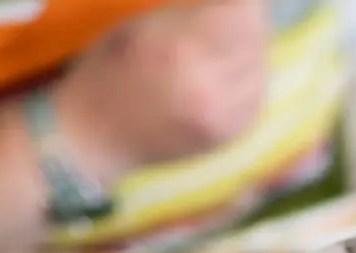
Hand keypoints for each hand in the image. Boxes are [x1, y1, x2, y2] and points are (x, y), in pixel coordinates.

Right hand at [55, 0, 268, 182]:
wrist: (95, 136)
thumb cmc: (112, 69)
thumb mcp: (144, 28)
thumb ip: (193, 13)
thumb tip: (238, 5)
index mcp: (179, 51)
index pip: (243, 11)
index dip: (242, 1)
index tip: (230, 2)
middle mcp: (206, 88)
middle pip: (255, 35)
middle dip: (243, 18)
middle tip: (220, 17)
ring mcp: (221, 116)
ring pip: (259, 63)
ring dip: (247, 47)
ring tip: (214, 45)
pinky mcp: (230, 134)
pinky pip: (255, 92)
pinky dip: (245, 76)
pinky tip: (218, 73)